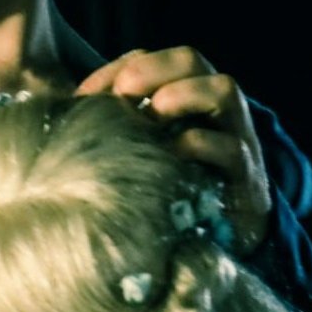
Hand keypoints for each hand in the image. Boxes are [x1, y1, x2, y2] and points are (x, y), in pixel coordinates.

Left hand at [76, 47, 270, 253]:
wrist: (216, 252)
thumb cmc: (163, 198)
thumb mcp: (132, 158)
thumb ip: (107, 134)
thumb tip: (64, 118)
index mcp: (178, 99)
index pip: (149, 60)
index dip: (117, 68)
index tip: (84, 96)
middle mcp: (209, 110)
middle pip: (190, 59)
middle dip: (153, 69)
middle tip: (123, 95)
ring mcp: (235, 139)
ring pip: (224, 90)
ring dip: (182, 95)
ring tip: (153, 116)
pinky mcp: (247, 179)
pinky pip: (232, 148)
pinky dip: (201, 145)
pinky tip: (173, 156)